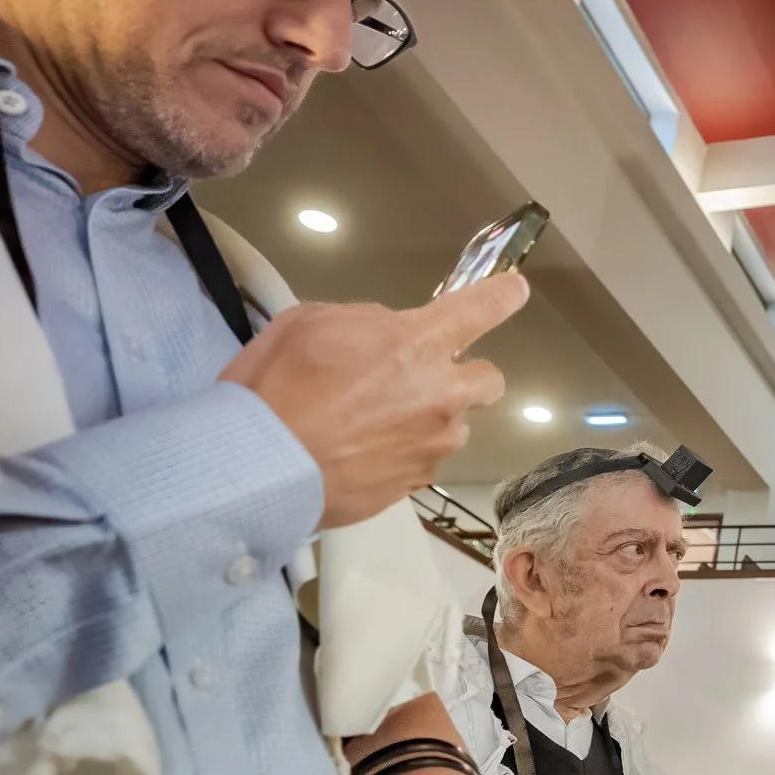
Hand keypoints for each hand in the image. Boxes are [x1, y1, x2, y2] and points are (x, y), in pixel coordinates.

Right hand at [221, 273, 527, 527]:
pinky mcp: (417, 483)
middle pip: (489, 379)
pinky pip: (424, 460)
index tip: (513, 291)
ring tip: (373, 425)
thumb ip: (364, 322)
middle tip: (424, 377)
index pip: (481, 308)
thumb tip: (389, 334)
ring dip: (428, 419)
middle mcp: (441, 394)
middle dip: (464, 375)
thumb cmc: (276, 384)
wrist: (261, 467)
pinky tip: (361, 454)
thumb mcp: (309, 323)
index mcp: (416, 343)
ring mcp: (433, 444)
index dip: (501, 296)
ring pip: (454, 424)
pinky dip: (402, 453)